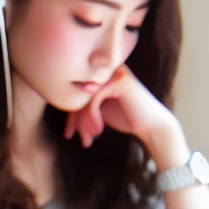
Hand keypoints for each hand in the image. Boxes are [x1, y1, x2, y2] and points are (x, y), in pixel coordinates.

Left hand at [62, 65, 186, 166]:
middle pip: (78, 94)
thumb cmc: (125, 118)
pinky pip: (94, 100)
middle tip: (73, 137)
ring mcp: (115, 73)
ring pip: (84, 98)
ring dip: (83, 122)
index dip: (70, 115)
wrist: (151, 126)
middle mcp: (107, 70)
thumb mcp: (96, 111)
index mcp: (102, 75)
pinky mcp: (120, 81)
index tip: (68, 134)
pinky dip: (92, 118)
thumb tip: (57, 103)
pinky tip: (98, 131)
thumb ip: (80, 105)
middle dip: (74, 120)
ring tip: (87, 139)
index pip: (76, 93)